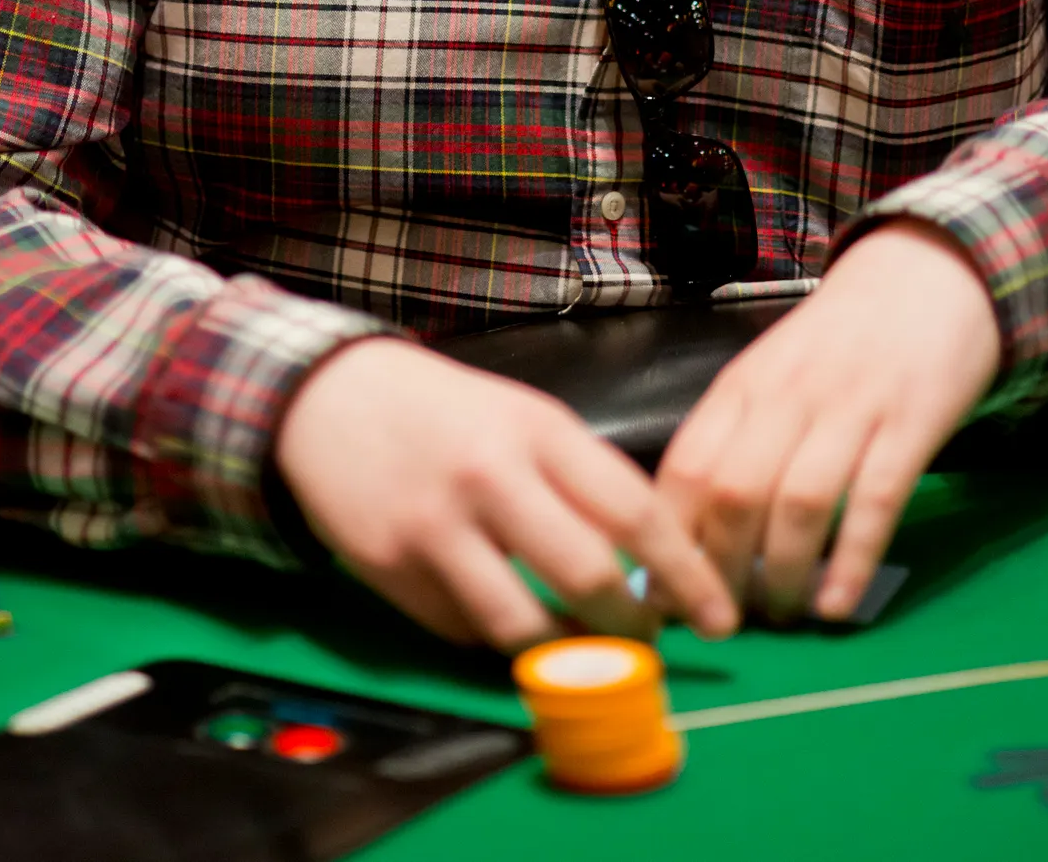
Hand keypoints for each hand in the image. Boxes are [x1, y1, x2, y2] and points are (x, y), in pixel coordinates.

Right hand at [272, 337, 734, 651]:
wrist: (330, 396)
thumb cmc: (447, 410)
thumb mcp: (523, 418)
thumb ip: (579, 482)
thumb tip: (647, 568)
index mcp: (536, 429)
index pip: (632, 508)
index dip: (684, 573)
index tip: (717, 617)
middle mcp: (490, 476)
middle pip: (586, 576)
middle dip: (631, 628)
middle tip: (647, 644)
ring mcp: (437, 528)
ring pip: (523, 626)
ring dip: (566, 652)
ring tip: (581, 646)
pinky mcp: (394, 571)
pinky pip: (465, 633)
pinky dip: (496, 637)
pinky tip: (503, 614)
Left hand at [655, 222, 1001, 627]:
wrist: (925, 275)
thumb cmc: (838, 341)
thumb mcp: (770, 373)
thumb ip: (735, 437)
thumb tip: (685, 532)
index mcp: (744, 384)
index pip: (686, 466)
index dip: (669, 539)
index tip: (664, 596)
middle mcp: (788, 395)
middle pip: (734, 493)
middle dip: (721, 572)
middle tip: (722, 624)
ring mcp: (851, 408)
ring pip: (798, 503)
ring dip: (782, 574)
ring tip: (780, 616)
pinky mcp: (910, 424)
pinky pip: (874, 501)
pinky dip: (851, 561)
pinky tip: (838, 606)